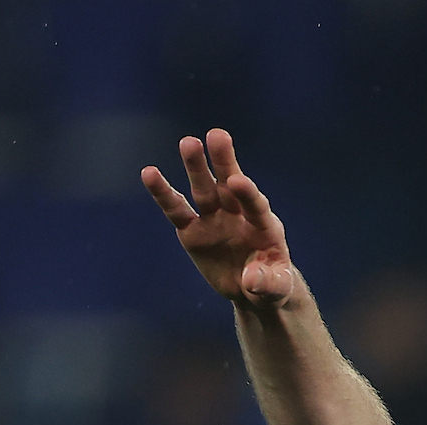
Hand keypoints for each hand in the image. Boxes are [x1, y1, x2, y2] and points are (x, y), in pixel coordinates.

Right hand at [142, 128, 297, 307]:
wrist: (253, 288)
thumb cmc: (271, 283)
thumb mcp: (276, 288)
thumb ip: (268, 282)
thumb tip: (251, 280)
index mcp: (264, 224)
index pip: (255, 204)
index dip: (247, 192)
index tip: (236, 180)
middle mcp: (238, 214)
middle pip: (230, 184)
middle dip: (224, 161)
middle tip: (217, 135)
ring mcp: (214, 219)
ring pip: (203, 190)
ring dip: (196, 167)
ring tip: (188, 142)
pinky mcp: (192, 230)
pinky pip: (176, 210)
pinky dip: (163, 193)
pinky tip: (149, 174)